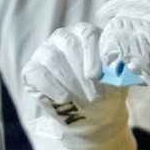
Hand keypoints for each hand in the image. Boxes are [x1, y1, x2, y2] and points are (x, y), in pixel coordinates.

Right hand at [23, 22, 136, 149]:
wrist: (93, 117)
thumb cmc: (106, 93)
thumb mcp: (117, 81)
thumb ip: (117, 69)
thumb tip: (119, 64)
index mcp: (86, 35)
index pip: (86, 32)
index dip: (91, 53)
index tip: (96, 75)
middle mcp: (63, 39)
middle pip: (66, 43)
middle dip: (80, 71)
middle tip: (92, 95)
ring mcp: (44, 52)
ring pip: (50, 57)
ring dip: (68, 81)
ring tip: (80, 99)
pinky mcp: (31, 71)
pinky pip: (35, 72)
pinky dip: (50, 87)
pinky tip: (63, 99)